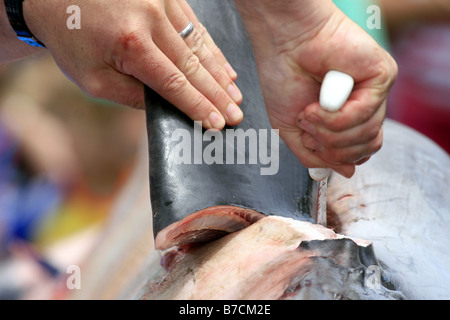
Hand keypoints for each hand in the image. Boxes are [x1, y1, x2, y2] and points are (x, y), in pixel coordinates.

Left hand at [22, 0, 242, 129]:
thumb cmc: (71, 38)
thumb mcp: (92, 79)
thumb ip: (131, 95)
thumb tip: (166, 106)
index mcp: (131, 44)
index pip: (175, 84)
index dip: (198, 106)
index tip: (217, 123)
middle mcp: (151, 19)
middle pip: (194, 65)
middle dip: (217, 94)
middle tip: (236, 114)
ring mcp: (161, 2)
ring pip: (200, 44)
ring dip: (220, 72)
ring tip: (235, 94)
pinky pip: (194, 25)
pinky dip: (211, 48)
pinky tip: (223, 65)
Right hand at [235, 0, 397, 176]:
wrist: (282, 44)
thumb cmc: (283, 79)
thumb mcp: (293, 130)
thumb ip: (315, 155)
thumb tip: (348, 172)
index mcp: (348, 117)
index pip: (360, 152)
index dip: (336, 156)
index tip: (311, 142)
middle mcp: (366, 105)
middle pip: (366, 148)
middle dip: (332, 148)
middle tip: (308, 128)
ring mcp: (375, 91)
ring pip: (366, 135)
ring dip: (329, 132)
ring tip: (309, 113)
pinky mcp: (381, 76)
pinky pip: (365, 114)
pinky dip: (335, 117)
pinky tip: (317, 105)